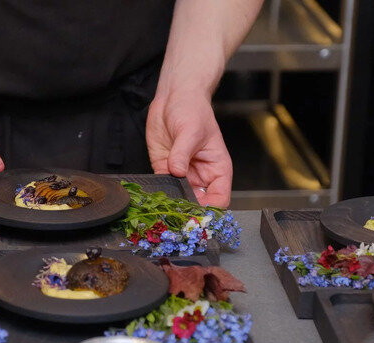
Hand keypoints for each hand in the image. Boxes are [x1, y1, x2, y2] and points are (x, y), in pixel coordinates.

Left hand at [146, 92, 231, 206]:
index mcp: (217, 169)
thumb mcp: (191, 130)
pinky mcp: (164, 170)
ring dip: (172, 204)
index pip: (220, 198)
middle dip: (189, 211)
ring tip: (164, 205)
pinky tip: (154, 195)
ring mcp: (182, 175)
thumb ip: (183, 153)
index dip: (210, 210)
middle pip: (199, 204)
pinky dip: (158, 193)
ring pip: (179, 199)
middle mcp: (201, 176)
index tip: (197, 214)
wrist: (173, 98)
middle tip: (177, 213)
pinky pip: (162, 187)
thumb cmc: (192, 109)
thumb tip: (177, 172)